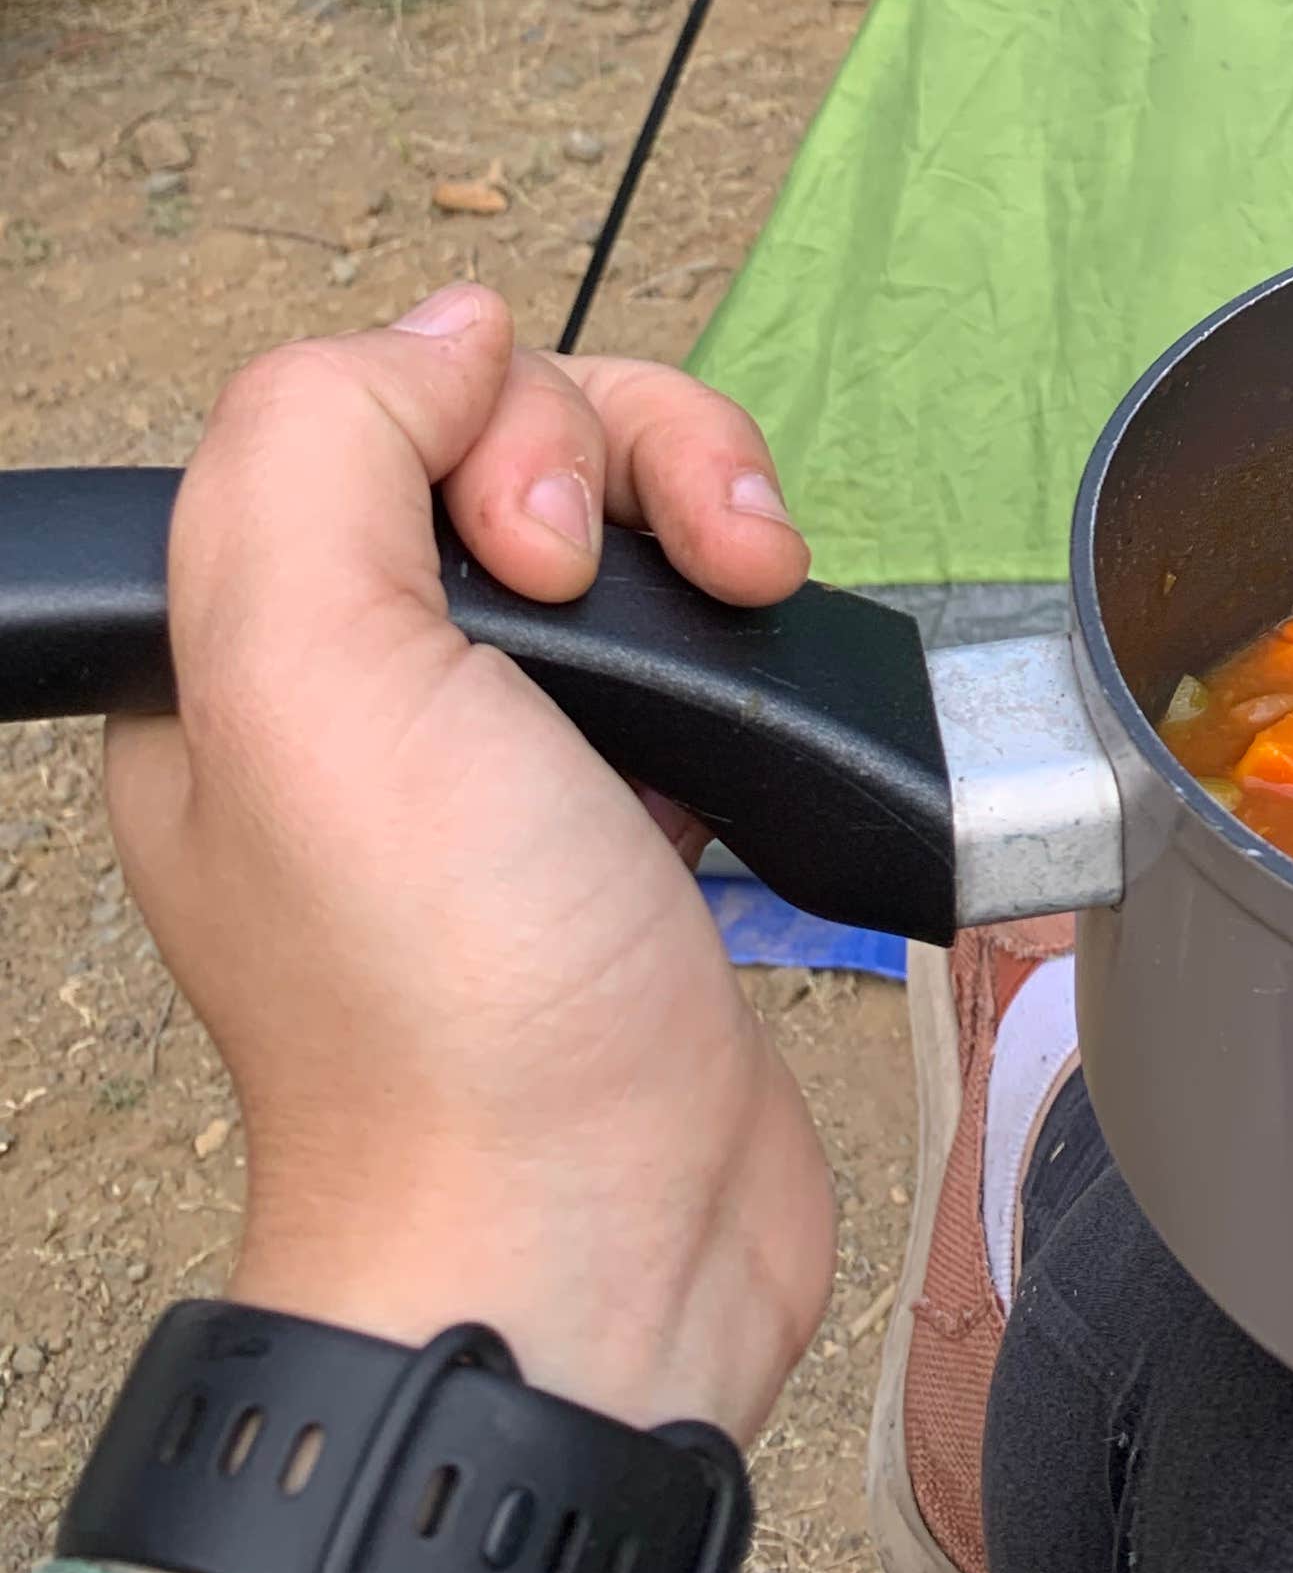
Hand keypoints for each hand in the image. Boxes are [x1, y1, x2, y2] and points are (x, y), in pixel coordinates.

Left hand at [102, 285, 834, 1445]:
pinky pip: (698, 633)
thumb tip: (453, 337)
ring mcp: (506, 753)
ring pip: (623, 523)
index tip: (530, 560)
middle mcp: (365, 694)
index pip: (377, 413)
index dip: (490, 432)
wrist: (594, 1235)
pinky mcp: (637, 804)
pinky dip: (749, 619)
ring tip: (754, 594)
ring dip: (709, 518)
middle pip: (517, 446)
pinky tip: (766, 663)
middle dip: (624, 465)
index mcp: (246, 658)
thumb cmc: (442, 1002)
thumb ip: (324, 442)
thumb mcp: (303, 673)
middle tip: (651, 592)